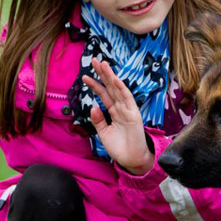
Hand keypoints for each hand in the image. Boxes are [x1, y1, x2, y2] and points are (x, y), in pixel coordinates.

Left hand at [82, 59, 153, 174]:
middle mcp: (121, 108)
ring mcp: (128, 110)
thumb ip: (98, 120)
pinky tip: (114, 79)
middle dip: (103, 74)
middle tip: (94, 60)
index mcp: (114, 112)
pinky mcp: (134, 115)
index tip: (85, 76)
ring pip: (118, 90)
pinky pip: (127, 99)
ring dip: (111, 76)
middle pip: (110, 88)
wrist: (131, 160)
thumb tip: (93, 107)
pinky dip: (121, 89)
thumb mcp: (104, 133)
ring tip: (103, 64)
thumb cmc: (120, 148)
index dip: (95, 85)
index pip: (104, 95)